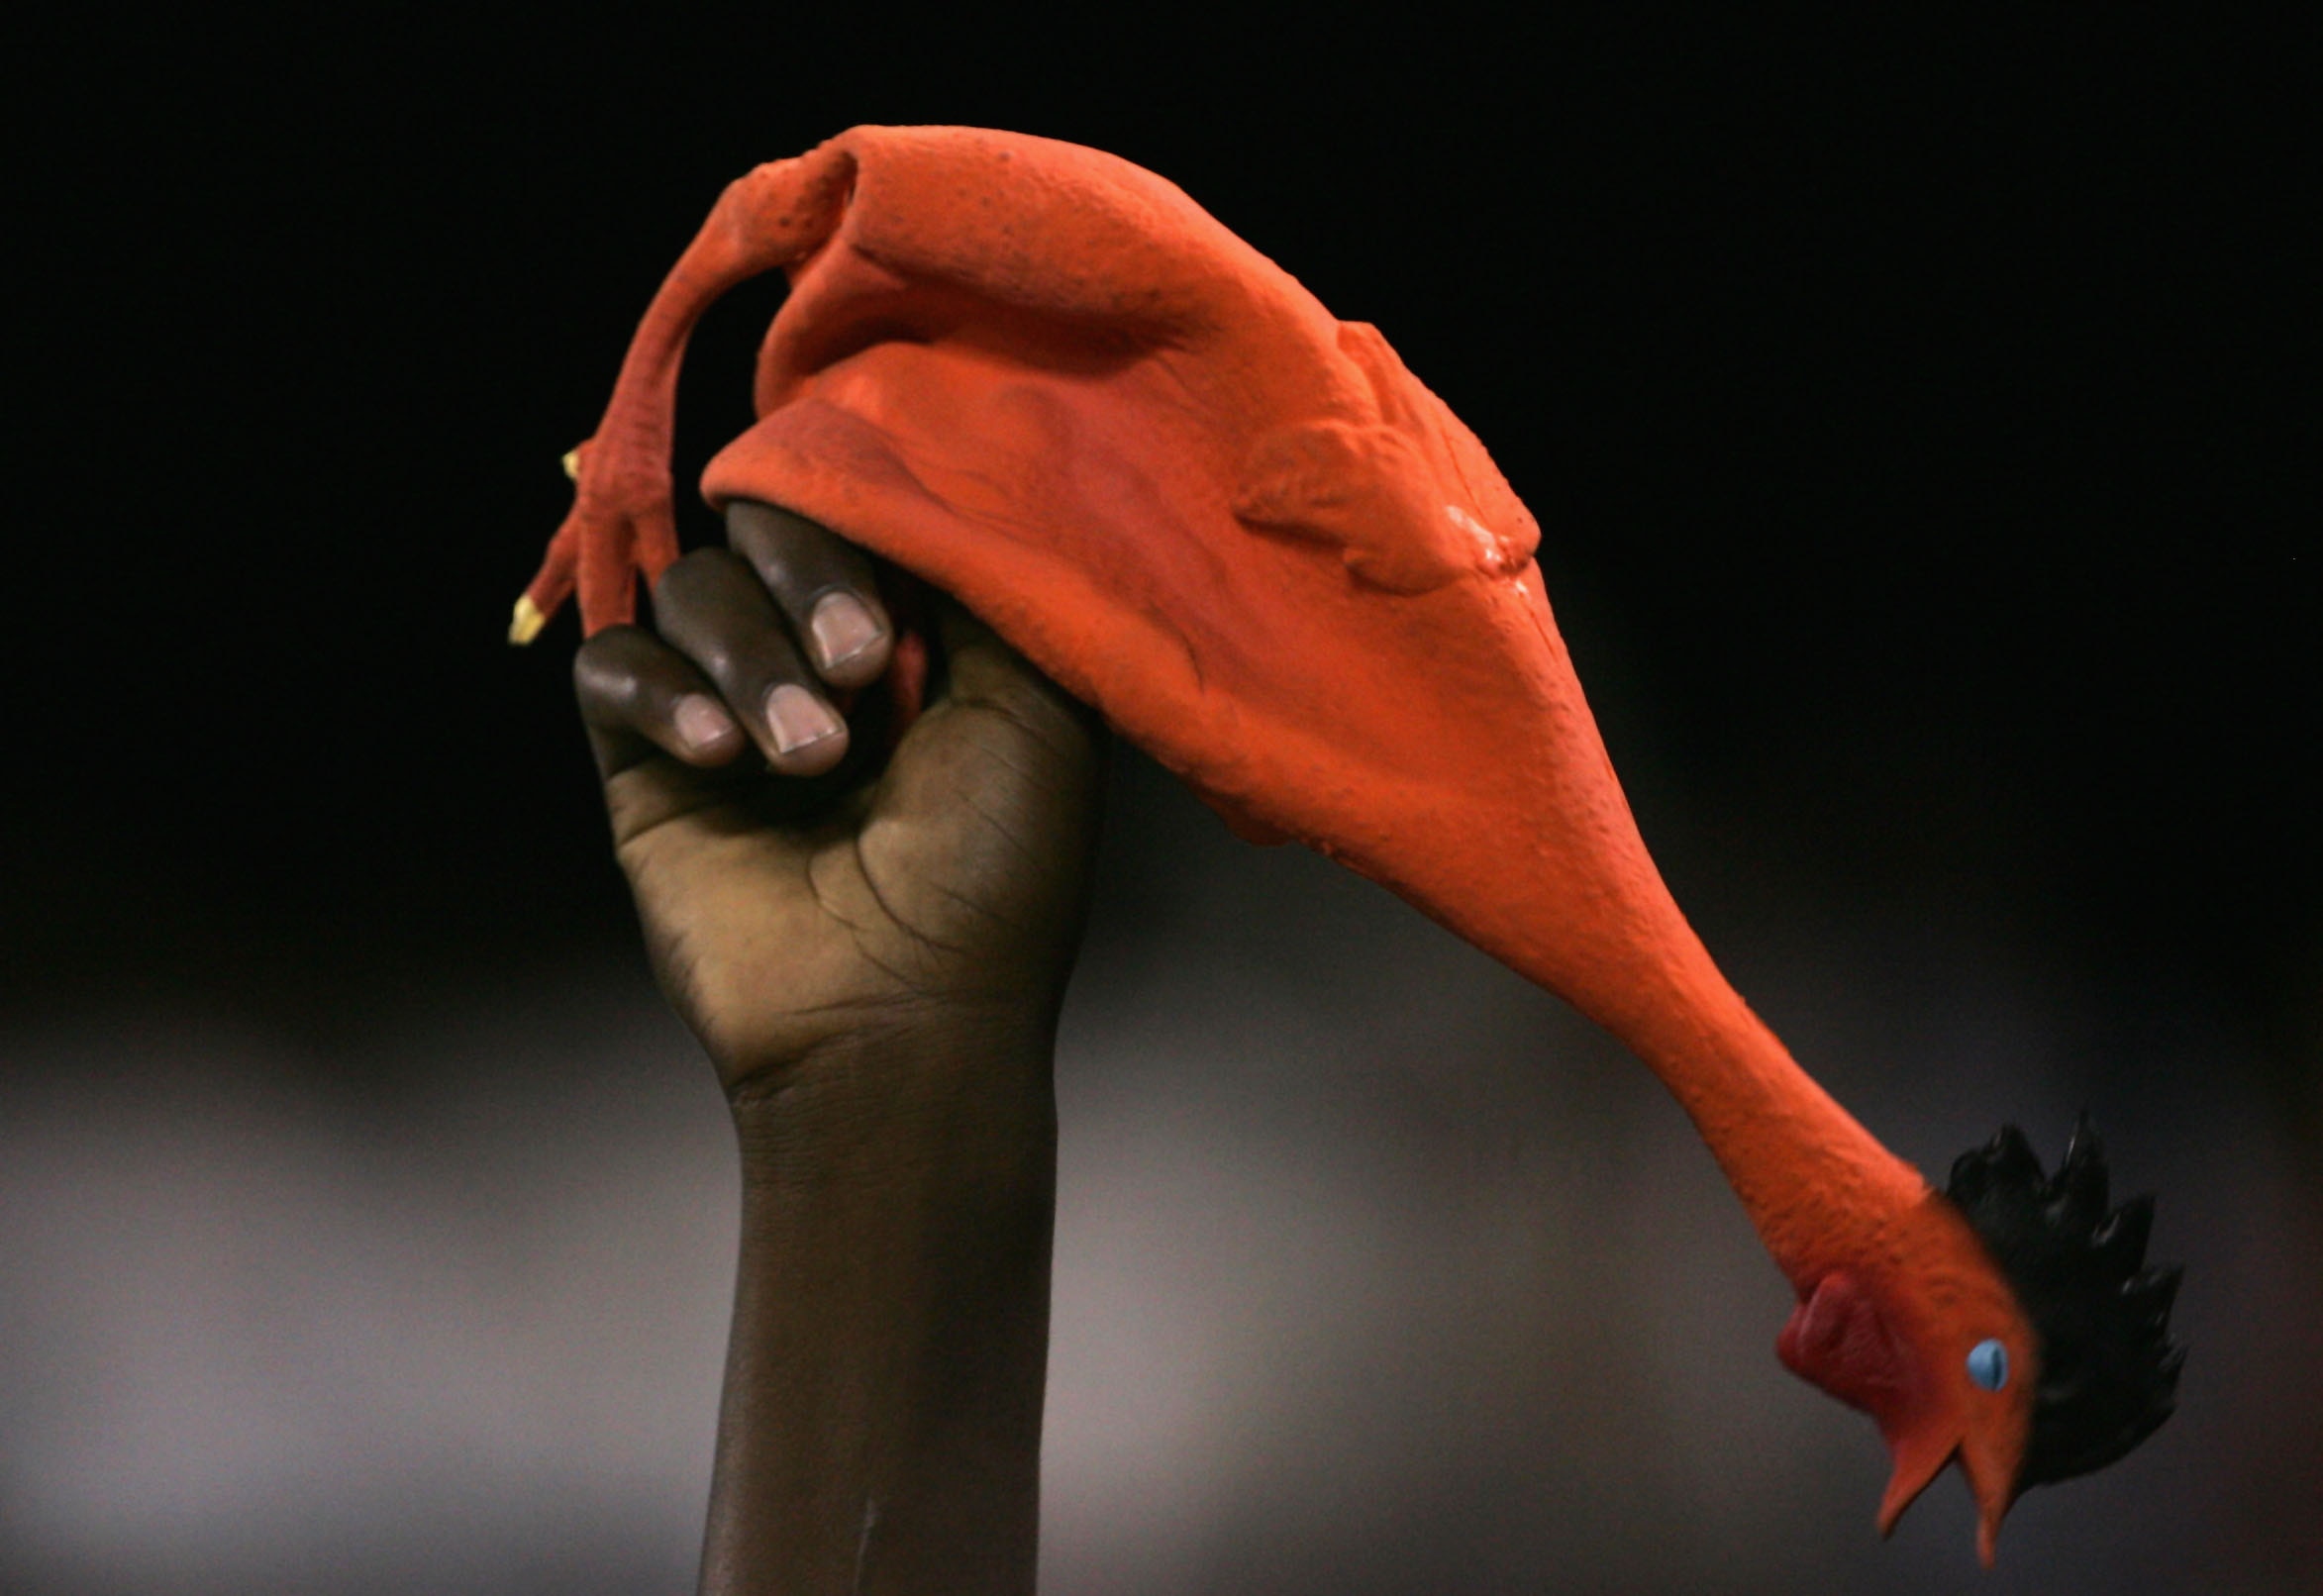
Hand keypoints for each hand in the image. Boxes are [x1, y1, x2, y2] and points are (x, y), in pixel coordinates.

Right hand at [572, 499, 1106, 1101]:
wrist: (903, 1020)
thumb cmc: (995, 876)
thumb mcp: (1039, 710)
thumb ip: (985, 580)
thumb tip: (921, 478)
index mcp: (919, 634)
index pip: (860, 506)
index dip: (865, 508)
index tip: (900, 568)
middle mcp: (819, 656)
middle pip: (763, 523)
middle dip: (810, 575)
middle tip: (867, 669)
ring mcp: (728, 705)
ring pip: (692, 589)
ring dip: (750, 658)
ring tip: (809, 760)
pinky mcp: (645, 765)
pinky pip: (613, 666)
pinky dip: (662, 693)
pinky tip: (720, 757)